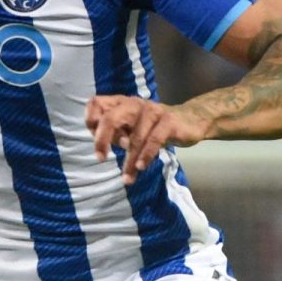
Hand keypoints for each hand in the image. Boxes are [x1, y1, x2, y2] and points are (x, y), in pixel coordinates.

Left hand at [86, 96, 209, 182]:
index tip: (95, 139)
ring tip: (127, 177)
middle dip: (102, 139)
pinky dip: (146, 155)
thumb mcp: (131, 129)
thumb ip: (116, 134)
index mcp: (122, 103)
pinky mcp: (169, 121)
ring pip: (134, 137)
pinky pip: (154, 140)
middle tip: (100, 158)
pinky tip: (141, 167)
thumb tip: (101, 147)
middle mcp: (134, 104)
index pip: (96, 103)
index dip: (91, 120)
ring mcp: (152, 111)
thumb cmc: (154, 127)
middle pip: (111, 117)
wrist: (190, 121)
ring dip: (129, 160)